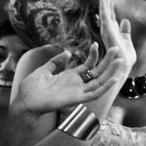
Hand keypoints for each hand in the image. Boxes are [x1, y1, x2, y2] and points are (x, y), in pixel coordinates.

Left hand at [10, 44, 124, 115]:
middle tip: (117, 49)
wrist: (24, 101)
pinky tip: (113, 80)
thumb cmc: (31, 88)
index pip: (88, 65)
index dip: (94, 55)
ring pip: (100, 82)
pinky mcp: (77, 99)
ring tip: (120, 61)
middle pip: (98, 72)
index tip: (96, 43)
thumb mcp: (44, 70)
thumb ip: (56, 61)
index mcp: (70, 77)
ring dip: (111, 72)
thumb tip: (69, 53)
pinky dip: (105, 88)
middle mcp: (77, 84)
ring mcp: (78, 92)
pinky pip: (94, 94)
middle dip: (108, 61)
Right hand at [97, 0, 134, 80]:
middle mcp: (108, 27)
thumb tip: (125, 20)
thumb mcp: (127, 40)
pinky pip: (105, 17)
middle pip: (107, 8)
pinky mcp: (108, 32)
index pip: (111, 11)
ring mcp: (107, 29)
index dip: (111, 0)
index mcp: (113, 28)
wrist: (123, 66)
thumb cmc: (124, 56)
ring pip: (105, 10)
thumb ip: (125, 31)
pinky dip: (104, 8)